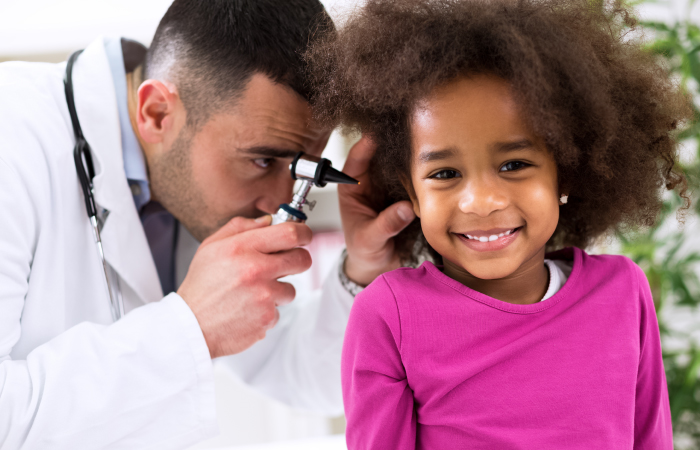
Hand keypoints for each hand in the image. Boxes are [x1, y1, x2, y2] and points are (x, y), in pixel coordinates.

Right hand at [177, 216, 311, 358]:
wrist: (192, 326)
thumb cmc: (202, 286)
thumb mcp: (211, 247)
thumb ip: (239, 227)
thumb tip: (267, 221)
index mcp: (242, 248)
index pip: (290, 233)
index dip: (303, 232)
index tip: (303, 235)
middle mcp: (255, 269)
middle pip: (302, 259)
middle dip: (298, 260)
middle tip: (286, 263)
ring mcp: (263, 295)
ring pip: (291, 288)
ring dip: (278, 290)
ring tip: (253, 293)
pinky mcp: (267, 317)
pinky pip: (279, 309)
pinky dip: (267, 310)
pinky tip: (248, 309)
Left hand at [339, 136, 415, 286]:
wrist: (378, 266)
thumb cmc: (365, 251)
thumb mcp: (370, 240)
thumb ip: (386, 225)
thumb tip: (406, 208)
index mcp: (352, 188)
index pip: (355, 159)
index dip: (366, 145)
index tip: (377, 134)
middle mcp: (370, 181)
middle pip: (379, 154)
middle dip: (392, 142)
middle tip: (408, 130)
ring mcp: (389, 185)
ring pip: (398, 162)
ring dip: (409, 154)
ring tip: (424, 142)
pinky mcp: (406, 191)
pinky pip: (414, 176)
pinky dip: (422, 170)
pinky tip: (434, 163)